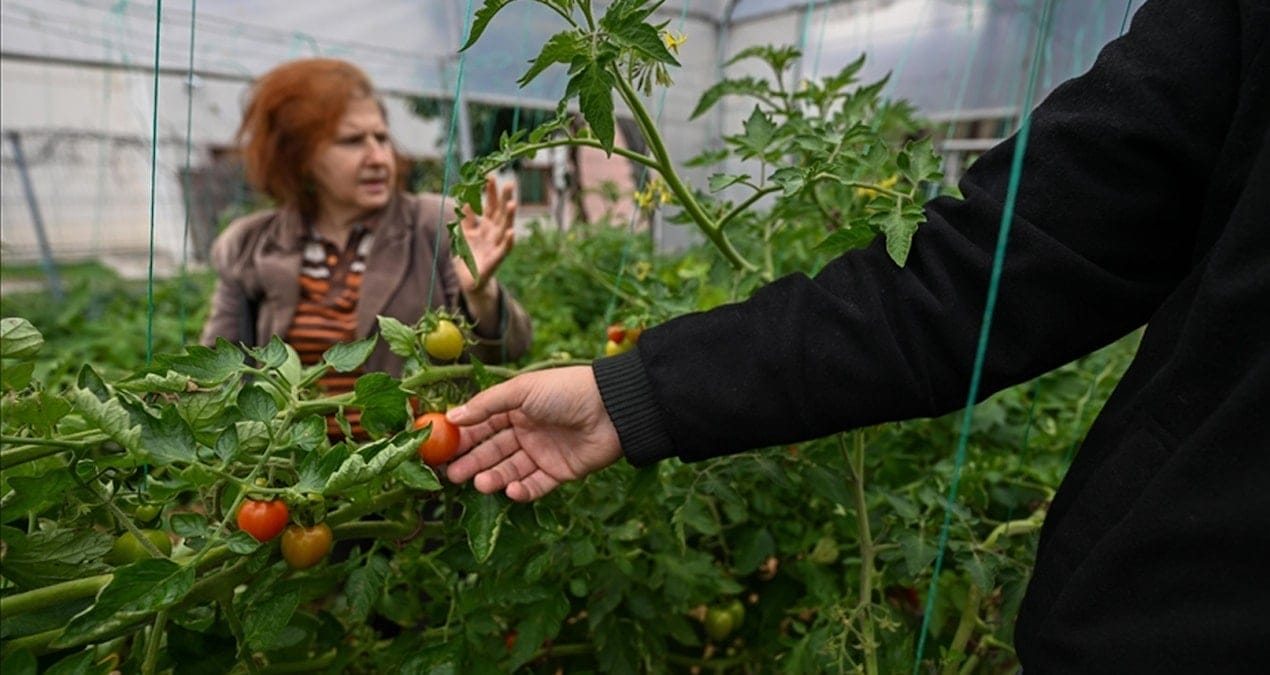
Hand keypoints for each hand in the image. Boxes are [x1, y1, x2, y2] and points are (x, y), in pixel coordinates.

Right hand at [445, 366, 622, 501]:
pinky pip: (536, 486)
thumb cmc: (565, 391)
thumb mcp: (522, 390)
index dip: (461, 436)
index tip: (439, 449)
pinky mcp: (560, 472)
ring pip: (510, 470)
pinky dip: (523, 491)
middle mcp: (527, 430)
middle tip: (452, 475)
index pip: (482, 424)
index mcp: (516, 407)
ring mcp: (543, 452)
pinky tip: (511, 491)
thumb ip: (486, 405)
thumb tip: (451, 416)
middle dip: (472, 462)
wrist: (612, 409)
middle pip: (492, 450)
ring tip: (480, 483)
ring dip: (494, 478)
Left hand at [455, 174, 515, 295]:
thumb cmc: (468, 256)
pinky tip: (511, 232)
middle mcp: (493, 233)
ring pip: (505, 228)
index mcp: (485, 226)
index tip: (489, 175)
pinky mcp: (496, 259)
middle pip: (500, 213)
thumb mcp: (462, 234)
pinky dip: (508, 241)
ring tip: (513, 204)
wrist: (468, 280)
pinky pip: (504, 249)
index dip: (490, 192)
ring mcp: (496, 245)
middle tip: (509, 184)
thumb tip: (464, 201)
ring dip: (510, 216)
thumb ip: (464, 219)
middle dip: (504, 199)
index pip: (489, 205)